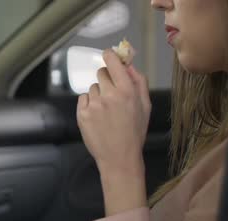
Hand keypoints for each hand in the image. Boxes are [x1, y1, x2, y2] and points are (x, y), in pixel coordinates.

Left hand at [76, 49, 150, 173]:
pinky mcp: (82, 114)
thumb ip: (139, 81)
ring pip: (93, 88)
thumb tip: (128, 64)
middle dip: (107, 80)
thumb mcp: (145, 106)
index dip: (109, 56)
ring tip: (106, 112)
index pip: (112, 61)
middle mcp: (109, 95)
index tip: (108, 55)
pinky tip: (97, 117)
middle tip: (112, 95)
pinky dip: (89, 105)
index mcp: (127, 90)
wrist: (119, 157)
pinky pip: (83, 99)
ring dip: (98, 95)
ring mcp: (94, 105)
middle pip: (101, 73)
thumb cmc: (134, 132)